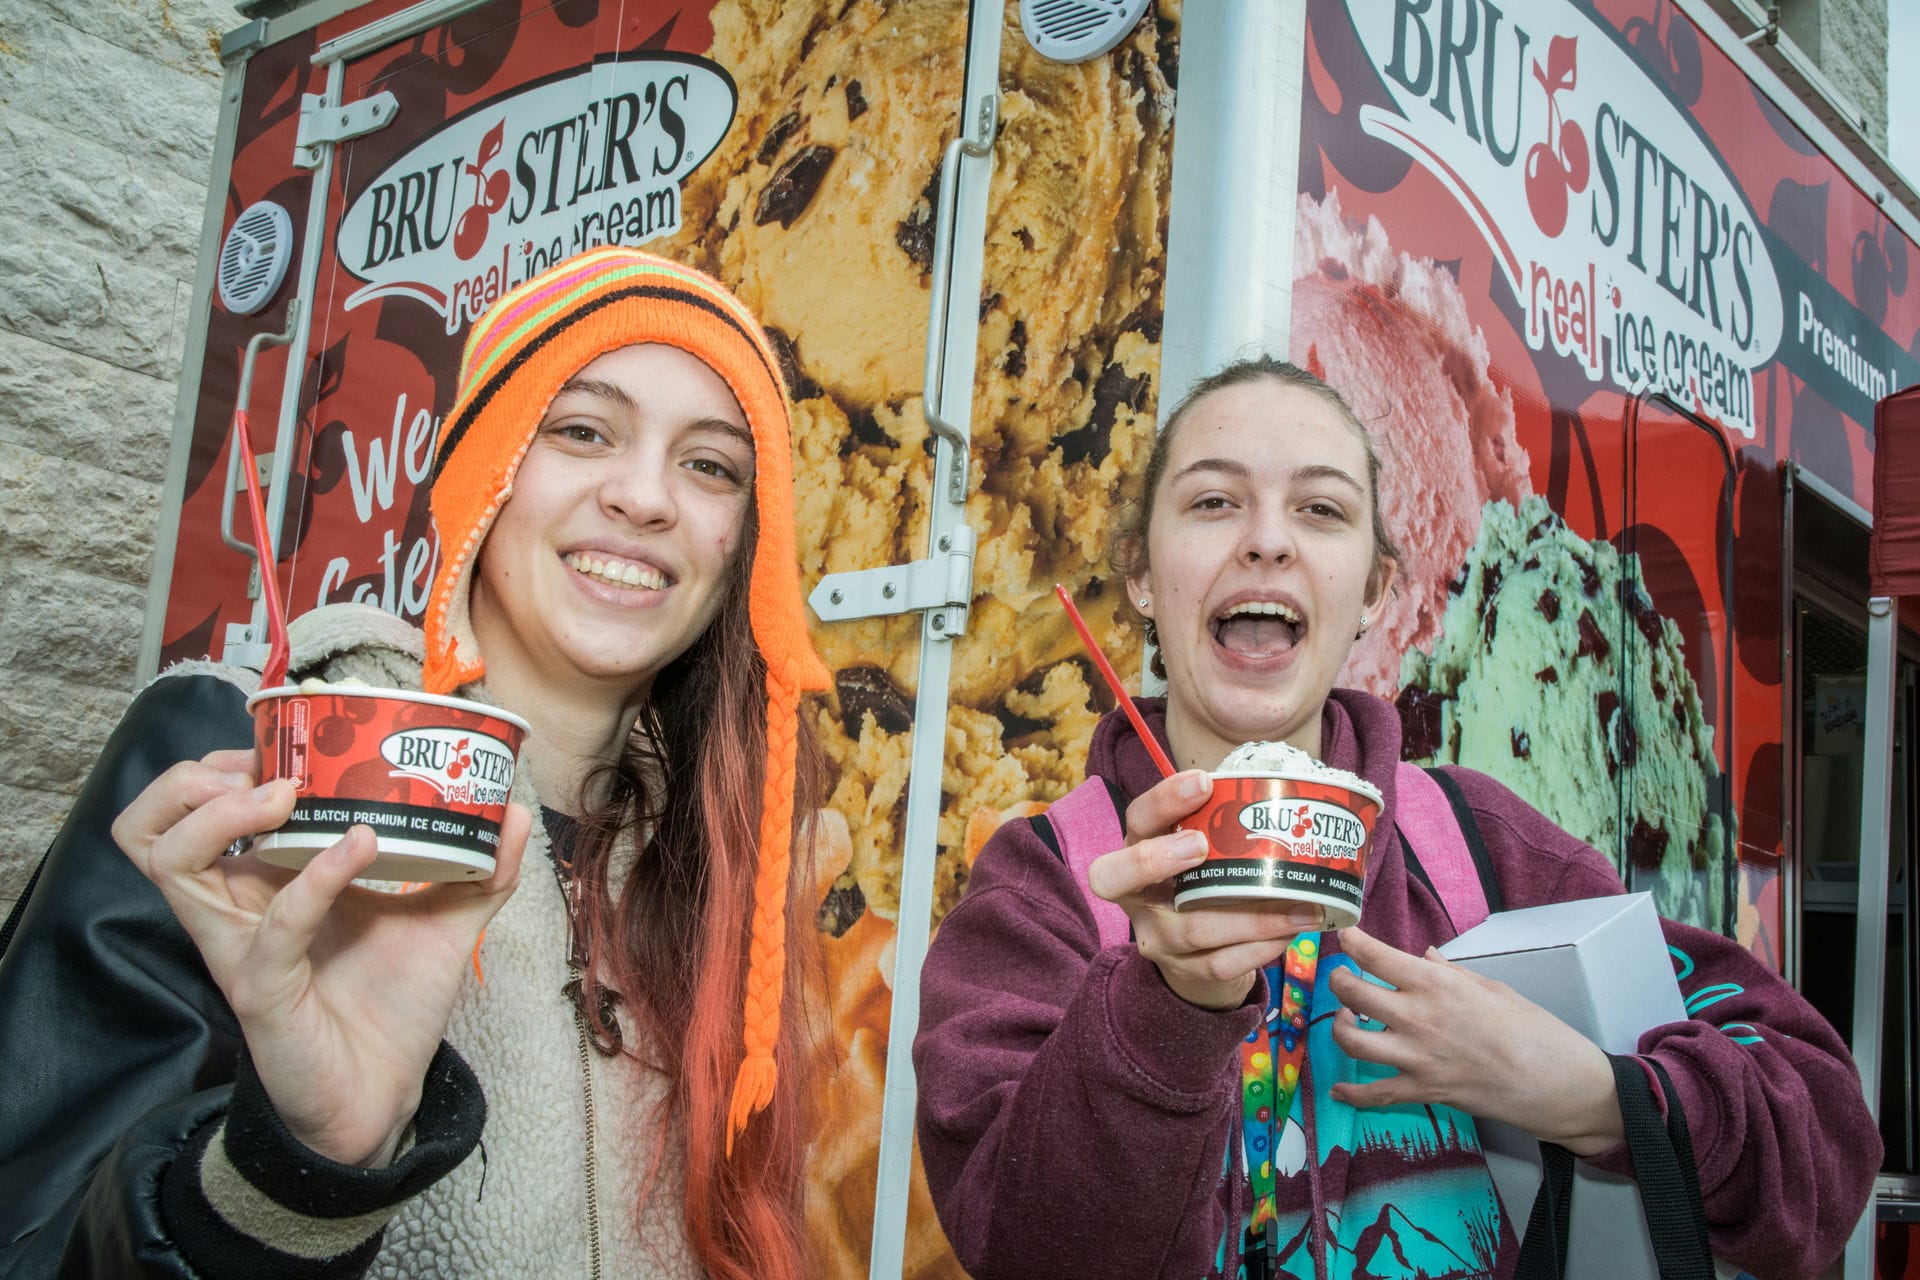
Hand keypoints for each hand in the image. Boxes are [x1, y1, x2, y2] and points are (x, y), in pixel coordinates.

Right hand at [113, 748, 528, 1167]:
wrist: (386, 1094)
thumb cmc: (392, 1007)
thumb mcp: (442, 921)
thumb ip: (479, 869)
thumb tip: (515, 813)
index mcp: (264, 882)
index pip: (199, 805)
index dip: (223, 763)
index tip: (289, 740)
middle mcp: (236, 908)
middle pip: (151, 826)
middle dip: (195, 780)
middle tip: (267, 769)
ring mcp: (240, 947)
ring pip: (167, 862)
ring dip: (219, 817)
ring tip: (284, 795)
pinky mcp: (261, 991)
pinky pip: (271, 928)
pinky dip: (315, 880)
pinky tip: (360, 849)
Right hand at [1086, 770, 1324, 1010]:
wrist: (1195, 955)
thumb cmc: (1201, 883)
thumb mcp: (1199, 850)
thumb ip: (1222, 824)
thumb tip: (1278, 792)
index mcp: (1139, 850)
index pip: (1136, 820)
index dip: (1163, 801)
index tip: (1203, 784)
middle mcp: (1136, 895)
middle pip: (1115, 878)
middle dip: (1157, 858)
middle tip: (1202, 844)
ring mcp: (1157, 938)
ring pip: (1193, 929)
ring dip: (1253, 918)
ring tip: (1301, 905)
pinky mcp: (1185, 971)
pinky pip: (1222, 963)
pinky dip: (1260, 949)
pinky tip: (1290, 933)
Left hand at [1328, 926, 1622, 1154]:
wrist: (1557, 1082)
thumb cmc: (1533, 1031)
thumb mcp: (1492, 988)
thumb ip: (1450, 972)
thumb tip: (1426, 955)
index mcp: (1436, 984)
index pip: (1376, 956)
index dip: (1351, 942)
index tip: (1345, 936)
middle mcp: (1418, 1017)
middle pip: (1352, 993)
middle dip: (1338, 981)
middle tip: (1340, 976)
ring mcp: (1416, 1057)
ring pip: (1352, 1041)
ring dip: (1340, 1028)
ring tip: (1347, 1021)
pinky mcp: (1423, 1091)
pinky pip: (1374, 1094)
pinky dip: (1351, 1093)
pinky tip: (1339, 1089)